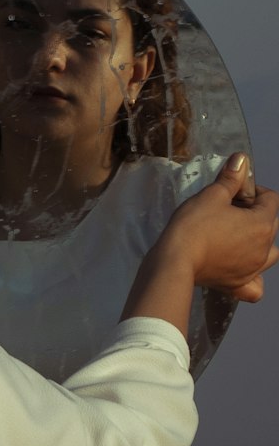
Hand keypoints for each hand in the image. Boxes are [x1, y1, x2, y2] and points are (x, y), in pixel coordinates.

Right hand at [161, 154, 278, 301]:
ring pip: (270, 254)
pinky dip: (253, 280)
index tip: (234, 190)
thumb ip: (231, 178)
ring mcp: (252, 269)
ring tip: (239, 238)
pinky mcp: (237, 285)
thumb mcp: (211, 195)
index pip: (270, 199)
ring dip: (260, 243)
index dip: (253, 190)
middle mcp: (264, 248)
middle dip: (255, 213)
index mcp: (262, 224)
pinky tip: (243, 271)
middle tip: (230, 209)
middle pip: (271, 224)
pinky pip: (256, 287)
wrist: (175, 261)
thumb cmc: (193, 225)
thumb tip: (242, 159)